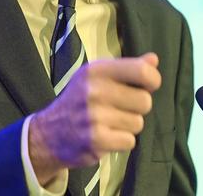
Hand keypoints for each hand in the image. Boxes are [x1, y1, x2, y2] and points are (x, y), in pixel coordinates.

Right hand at [28, 52, 160, 184]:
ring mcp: (95, 116)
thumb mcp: (97, 77)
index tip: (146, 86)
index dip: (152, 80)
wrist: (49, 133)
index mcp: (97, 70)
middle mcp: (95, 90)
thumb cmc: (79, 100)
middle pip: (145, 101)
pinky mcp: (96, 140)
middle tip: (120, 108)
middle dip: (137, 107)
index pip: (142, 71)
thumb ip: (127, 68)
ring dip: (128, 126)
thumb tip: (153, 60)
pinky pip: (130, 141)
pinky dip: (121, 141)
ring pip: (138, 123)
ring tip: (109, 123)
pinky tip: (106, 136)